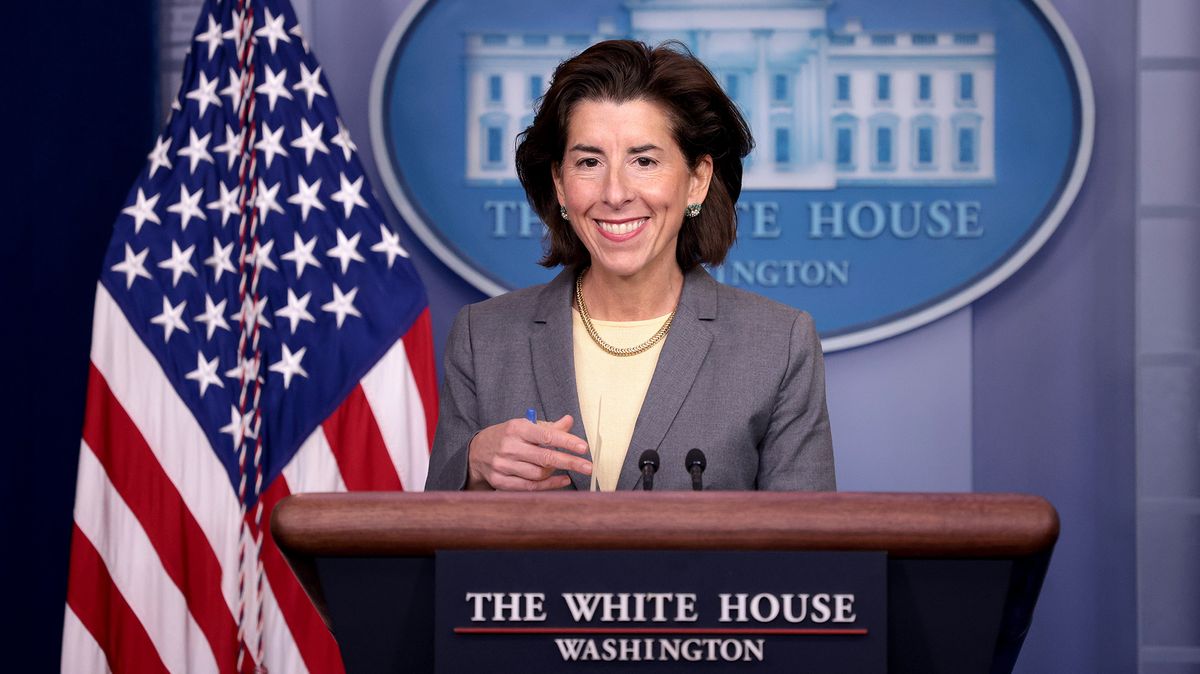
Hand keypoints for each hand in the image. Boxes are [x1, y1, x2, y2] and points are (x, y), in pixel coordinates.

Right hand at [466, 414, 591, 489]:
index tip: (584, 448)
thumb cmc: (506, 437)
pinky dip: (549, 485)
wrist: (476, 451)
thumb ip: (548, 427)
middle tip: (588, 466)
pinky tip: (562, 480)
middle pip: (545, 458)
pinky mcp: (500, 481)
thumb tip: (569, 420)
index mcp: (516, 428)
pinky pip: (530, 487)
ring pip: (539, 474)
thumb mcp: (524, 426)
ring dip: (556, 472)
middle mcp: (509, 446)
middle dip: (570, 462)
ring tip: (566, 469)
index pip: (547, 435)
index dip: (567, 442)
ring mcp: (503, 465)